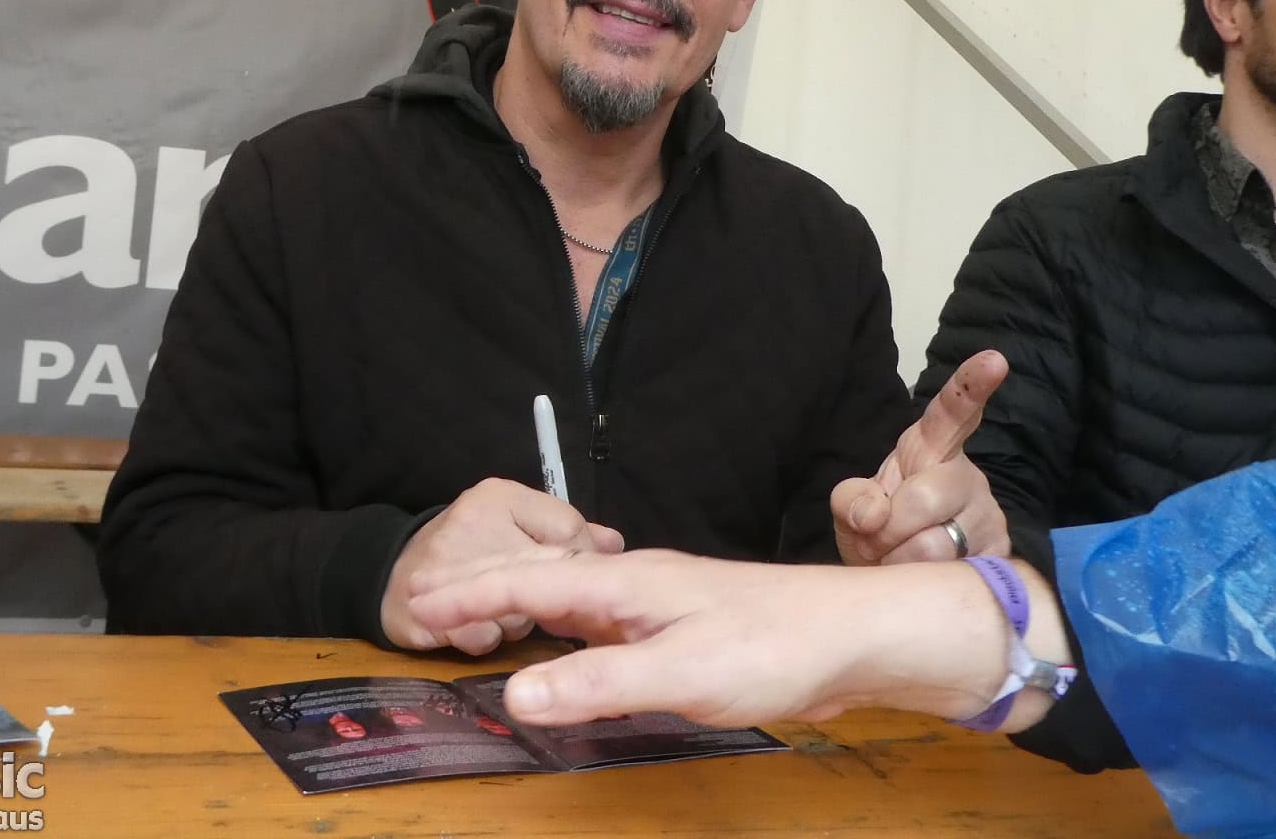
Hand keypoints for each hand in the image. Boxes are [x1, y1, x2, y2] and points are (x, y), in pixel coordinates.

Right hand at [379, 478, 623, 654]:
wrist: (389, 576)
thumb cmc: (469, 550)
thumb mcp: (520, 524)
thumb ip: (568, 532)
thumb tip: (614, 542)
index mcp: (500, 496)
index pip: (567, 529)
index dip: (582, 560)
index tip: (581, 583)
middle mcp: (472, 517)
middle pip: (541, 573)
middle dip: (547, 597)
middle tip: (550, 609)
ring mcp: (444, 560)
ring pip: (516, 610)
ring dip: (517, 624)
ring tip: (500, 615)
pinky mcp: (423, 606)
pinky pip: (484, 637)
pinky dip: (488, 641)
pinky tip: (477, 630)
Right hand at [407, 549, 1013, 727]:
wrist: (858, 636)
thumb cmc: (777, 644)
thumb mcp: (681, 672)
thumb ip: (599, 684)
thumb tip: (515, 696)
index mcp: (627, 583)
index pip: (531, 579)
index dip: (473, 592)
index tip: (417, 597)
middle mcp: (637, 586)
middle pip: (545, 579)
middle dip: (485, 588)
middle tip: (427, 600)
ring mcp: (661, 607)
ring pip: (574, 602)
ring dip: (523, 607)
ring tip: (480, 618)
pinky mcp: (684, 633)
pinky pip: (606, 628)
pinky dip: (567, 635)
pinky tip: (569, 652)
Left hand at [832, 350, 1009, 564]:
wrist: (902, 576)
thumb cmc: (881, 530)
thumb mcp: (854, 508)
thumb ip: (852, 502)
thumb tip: (874, 515)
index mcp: (932, 447)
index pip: (954, 411)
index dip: (972, 385)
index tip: (994, 360)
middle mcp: (968, 477)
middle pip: (927, 497)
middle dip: (888, 528)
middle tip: (879, 541)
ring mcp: (989, 518)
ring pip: (937, 546)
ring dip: (901, 562)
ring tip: (900, 560)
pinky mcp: (1000, 558)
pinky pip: (952, 577)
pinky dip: (922, 585)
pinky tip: (924, 578)